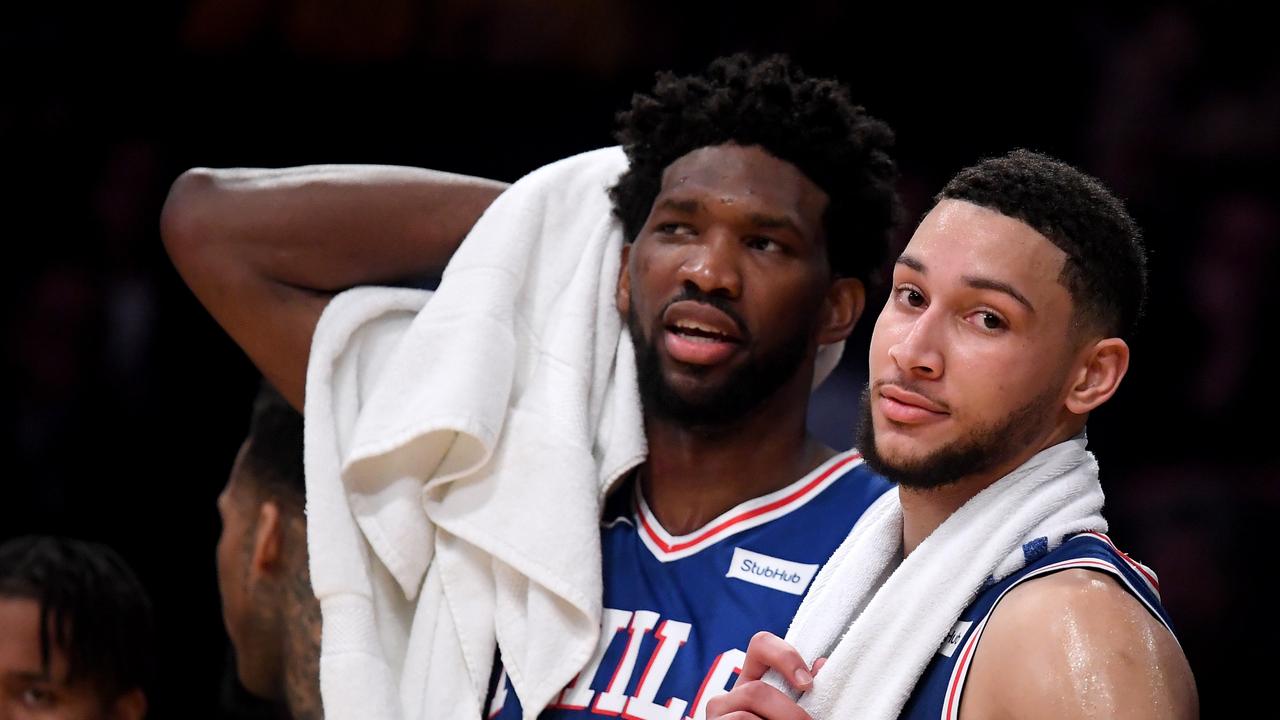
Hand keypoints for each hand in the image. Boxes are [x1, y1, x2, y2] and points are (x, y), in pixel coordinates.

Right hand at [705, 631, 823, 719]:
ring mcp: (719, 717)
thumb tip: (822, 665)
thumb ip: (806, 694)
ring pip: (743, 715)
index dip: (784, 656)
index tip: (808, 683)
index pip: (761, 645)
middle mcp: (731, 696)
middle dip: (788, 713)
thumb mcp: (794, 715)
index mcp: (755, 682)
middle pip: (754, 690)